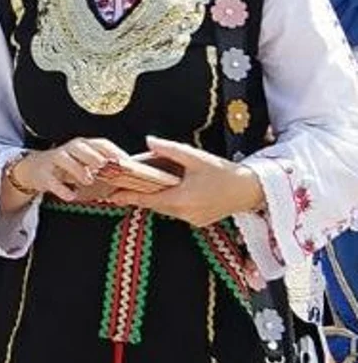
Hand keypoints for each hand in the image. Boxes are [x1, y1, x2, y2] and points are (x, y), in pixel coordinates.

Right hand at [9, 137, 130, 202]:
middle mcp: (70, 149)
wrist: (36, 170)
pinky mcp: (43, 174)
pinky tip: (71, 196)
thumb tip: (131, 186)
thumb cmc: (69, 168)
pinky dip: (62, 188)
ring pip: (65, 159)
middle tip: (106, 167)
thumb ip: (108, 174)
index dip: (115, 151)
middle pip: (82, 148)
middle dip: (94, 157)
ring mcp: (55, 160)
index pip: (101, 144)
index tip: (127, 163)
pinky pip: (52, 180)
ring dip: (78, 169)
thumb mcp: (88, 167)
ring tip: (88, 180)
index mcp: (85, 145)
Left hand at [108, 136, 265, 227]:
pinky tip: (173, 190)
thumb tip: (148, 141)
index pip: (146, 199)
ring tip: (148, 183)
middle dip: (141, 193)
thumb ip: (170, 150)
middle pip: (154, 204)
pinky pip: (178, 212)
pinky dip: (171, 202)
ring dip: (157, 197)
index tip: (110, 195)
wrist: (252, 190)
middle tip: (126, 183)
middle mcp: (184, 213)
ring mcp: (192, 220)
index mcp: (181, 199)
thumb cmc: (225, 172)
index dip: (127, 197)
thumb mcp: (196, 158)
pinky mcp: (199, 222)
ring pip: (166, 208)